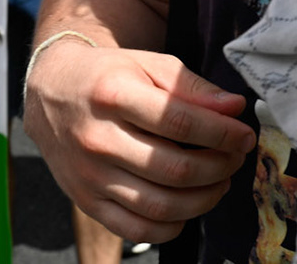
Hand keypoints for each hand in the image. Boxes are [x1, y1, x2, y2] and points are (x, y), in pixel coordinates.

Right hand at [24, 40, 254, 244]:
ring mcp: (89, 176)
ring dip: (203, 199)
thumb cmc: (108, 76)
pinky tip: (188, 207)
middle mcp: (97, 139)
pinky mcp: (86, 202)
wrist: (52, 93)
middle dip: (218, 167)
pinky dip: (171, 227)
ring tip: (220, 181)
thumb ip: (192, 86)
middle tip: (235, 157)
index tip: (244, 135)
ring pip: (159, 206)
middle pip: (173, 169)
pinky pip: (135, 230)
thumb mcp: (148, 64)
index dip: (221, 133)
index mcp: (113, 95)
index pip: (179, 122)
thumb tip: (234, 108)